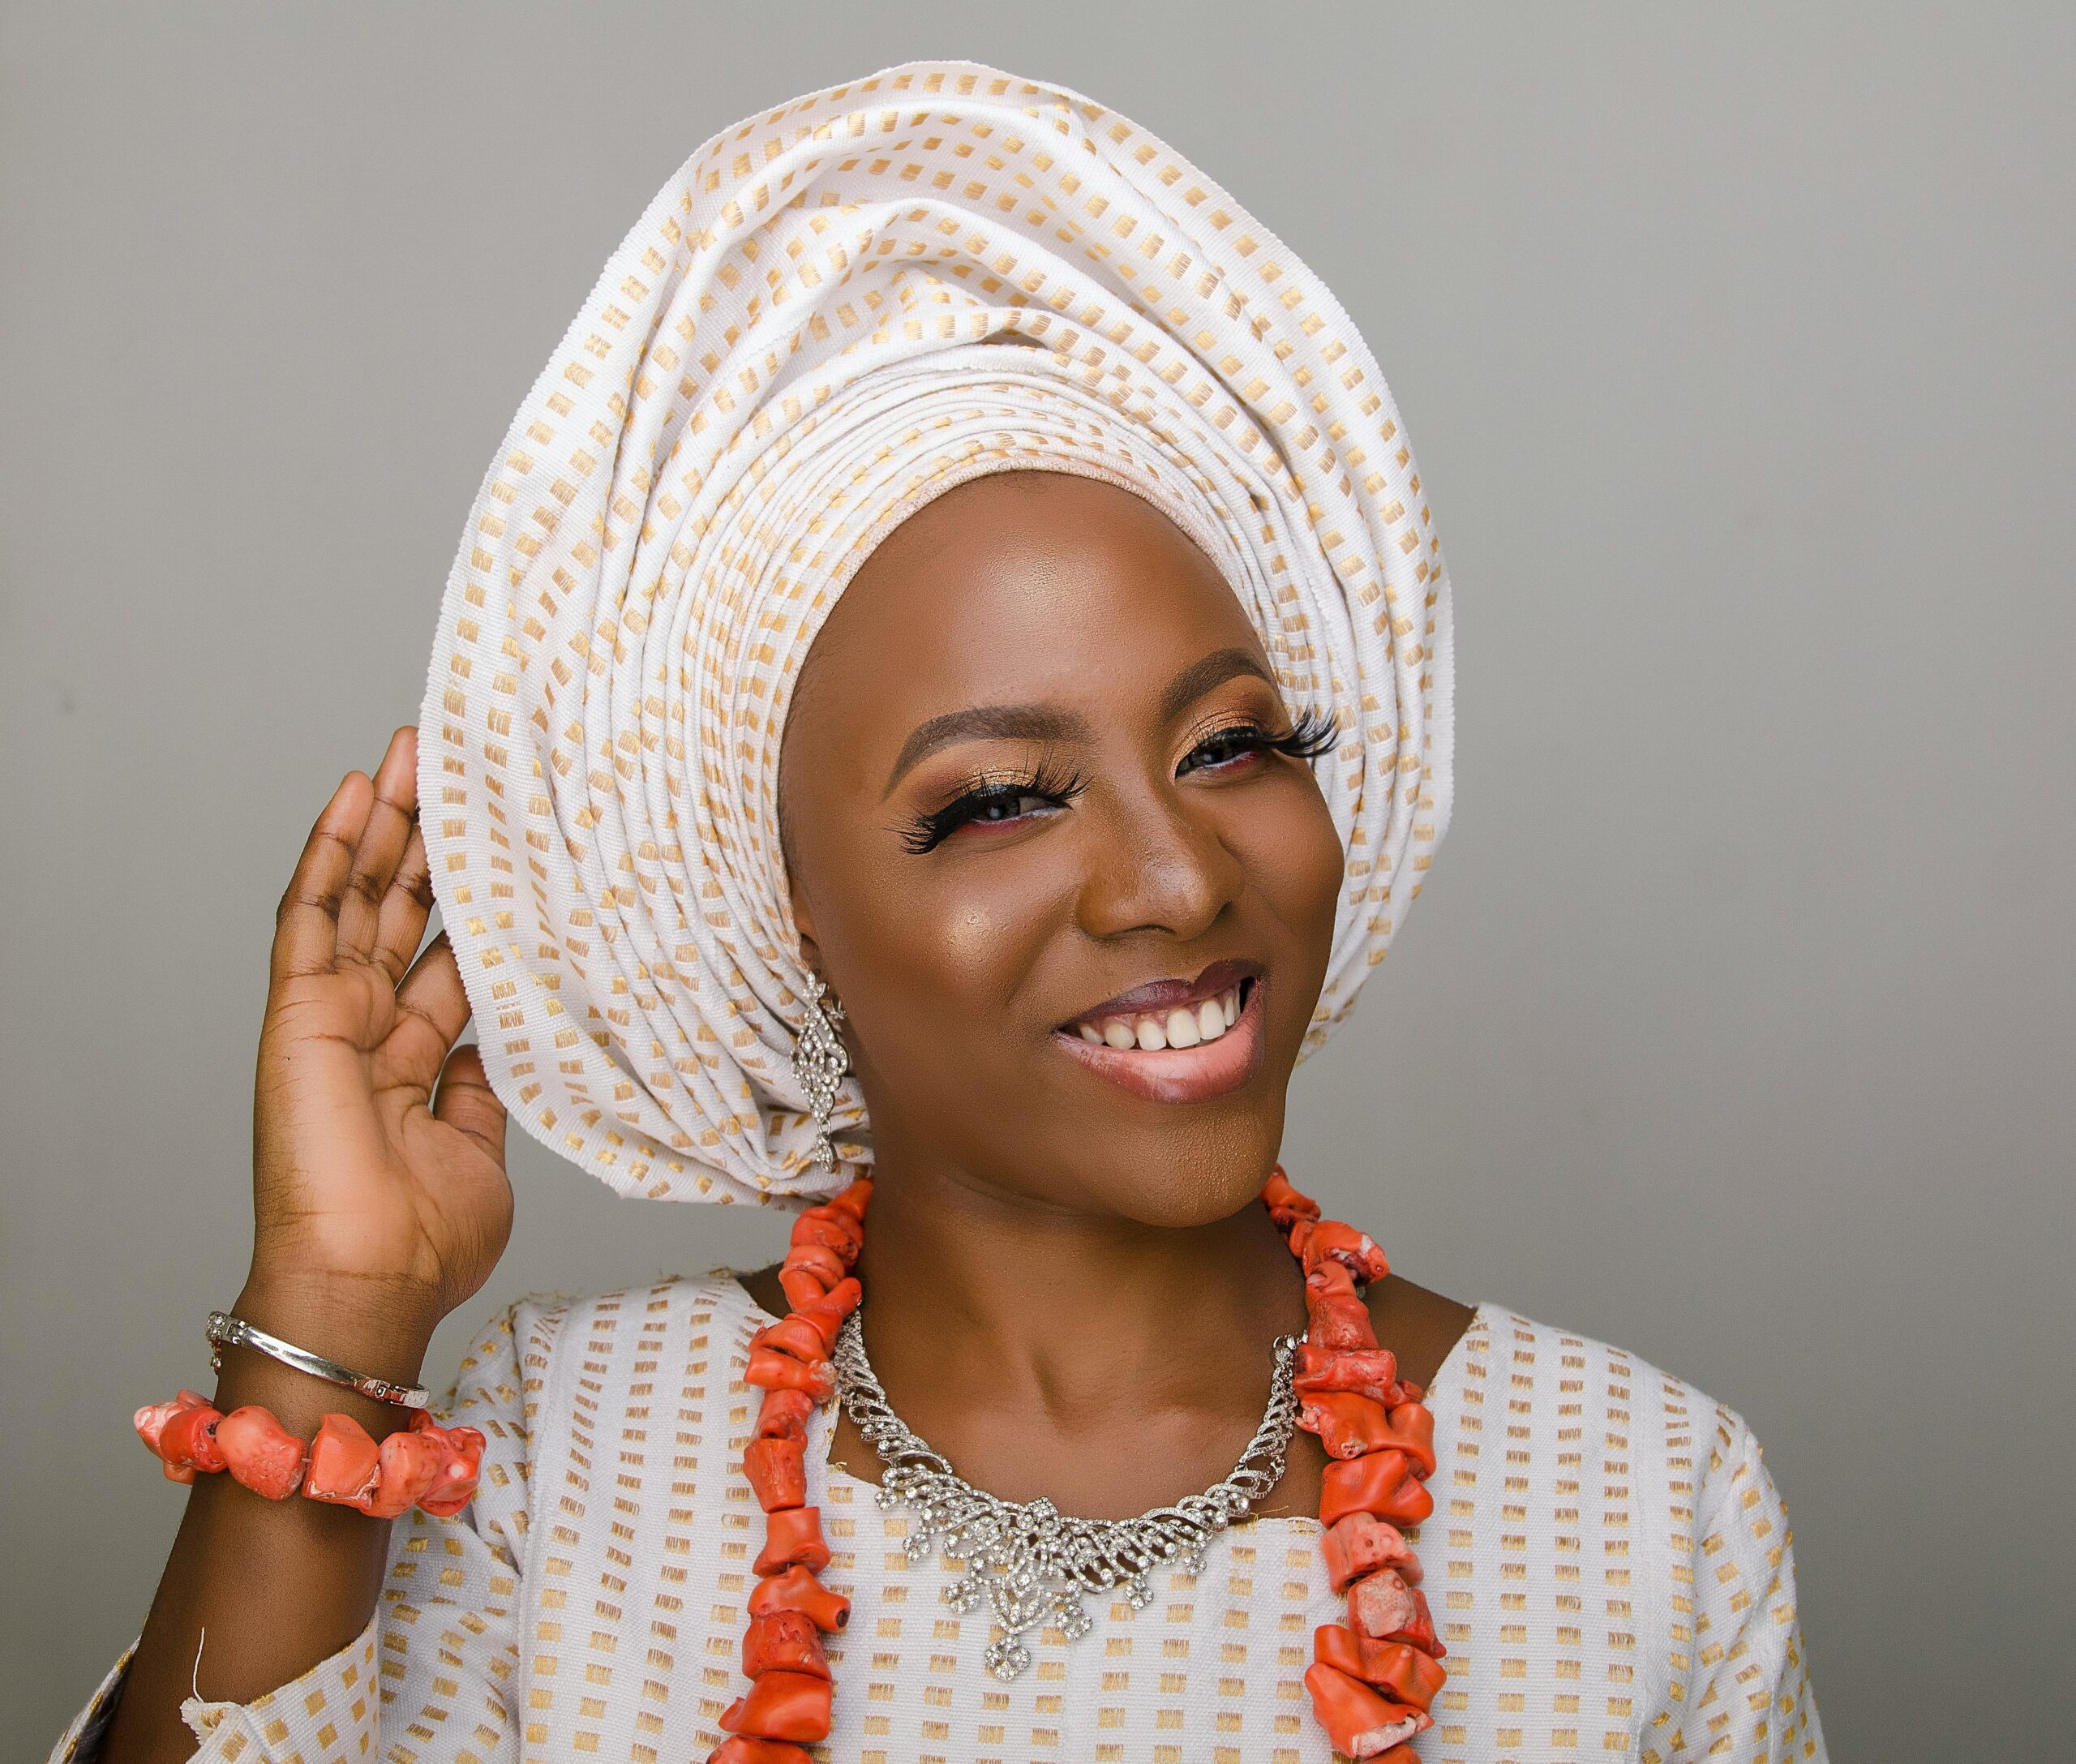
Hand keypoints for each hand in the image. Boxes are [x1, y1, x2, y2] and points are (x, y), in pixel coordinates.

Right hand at [245, 726, 511, 1362]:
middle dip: (429, 838)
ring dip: (386, 822)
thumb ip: (484, 1090)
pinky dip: (333, 849)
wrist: (373, 1278)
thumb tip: (499, 1046)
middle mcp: (371, 1027)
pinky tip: (356, 794)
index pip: (445, 955)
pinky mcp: (299, 1008)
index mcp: (414, 1061)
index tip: (508, 844)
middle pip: (403, 910)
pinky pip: (312, 913)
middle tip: (459, 767)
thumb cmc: (425, 1240)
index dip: (473, 898)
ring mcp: (332, 1013)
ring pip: (360, 893)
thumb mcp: (482, 1150)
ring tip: (413, 752)